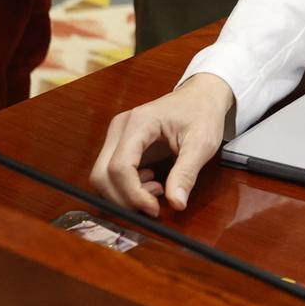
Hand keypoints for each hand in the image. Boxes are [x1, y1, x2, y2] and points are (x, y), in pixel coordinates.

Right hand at [91, 73, 235, 216]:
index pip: (119, 167)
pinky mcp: (119, 144)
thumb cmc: (203, 113)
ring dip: (124, 195)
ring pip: (102, 177)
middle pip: (102, 175)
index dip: (132, 195)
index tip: (155, 209)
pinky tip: (151, 182)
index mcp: (139, 122)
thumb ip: (187, 173)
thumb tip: (176, 203)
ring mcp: (117, 135)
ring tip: (157, 190)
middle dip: (124, 199)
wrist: (201, 96)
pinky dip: (125, 188)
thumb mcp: (202, 143)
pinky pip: (110, 173)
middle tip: (154, 205)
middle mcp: (121, 127)